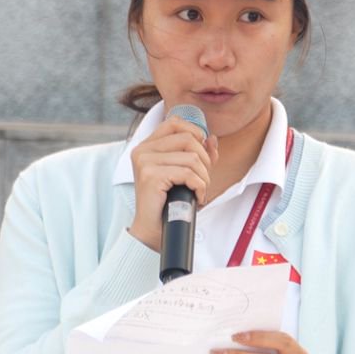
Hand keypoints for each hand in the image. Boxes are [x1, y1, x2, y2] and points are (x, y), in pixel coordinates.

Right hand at [127, 112, 219, 250]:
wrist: (152, 230)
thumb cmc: (168, 202)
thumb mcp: (186, 174)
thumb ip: (199, 154)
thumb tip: (212, 138)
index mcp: (147, 146)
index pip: (174, 123)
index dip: (195, 132)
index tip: (202, 152)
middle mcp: (142, 150)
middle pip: (188, 139)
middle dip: (204, 160)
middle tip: (203, 179)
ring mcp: (144, 162)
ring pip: (191, 158)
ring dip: (204, 177)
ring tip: (200, 190)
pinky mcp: (150, 176)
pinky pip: (188, 174)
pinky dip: (200, 186)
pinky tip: (197, 196)